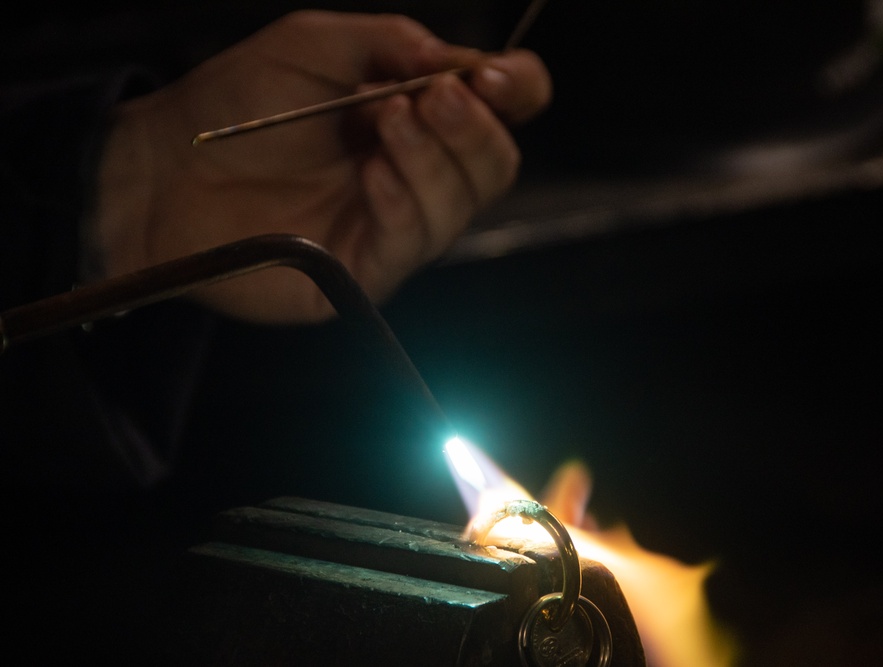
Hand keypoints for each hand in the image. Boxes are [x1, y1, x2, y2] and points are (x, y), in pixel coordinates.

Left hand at [94, 11, 550, 321]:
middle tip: (435, 98)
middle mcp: (415, 171)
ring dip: (435, 159)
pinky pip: (412, 242)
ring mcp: (393, 224)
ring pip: (461, 205)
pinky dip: (404, 202)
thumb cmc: (234, 103)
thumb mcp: (313, 45)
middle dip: (475, 130)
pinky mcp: (364, 269)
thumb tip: (462, 61)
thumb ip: (391, 42)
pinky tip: (373, 174)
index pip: (500, 108)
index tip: (493, 75)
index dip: (515, 90)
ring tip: (386, 122)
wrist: (166, 167)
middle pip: (495, 165)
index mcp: (415, 113)